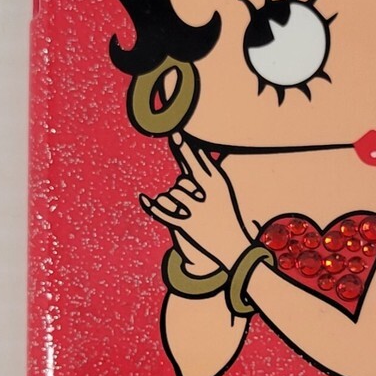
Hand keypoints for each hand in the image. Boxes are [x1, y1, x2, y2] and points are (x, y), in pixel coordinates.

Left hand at [139, 133, 250, 268]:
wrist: (232, 245)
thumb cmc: (224, 212)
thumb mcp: (220, 189)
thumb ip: (204, 169)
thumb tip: (189, 148)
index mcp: (216, 182)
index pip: (197, 159)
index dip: (184, 145)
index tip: (175, 130)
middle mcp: (207, 193)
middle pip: (182, 177)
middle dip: (182, 171)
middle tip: (178, 144)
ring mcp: (196, 209)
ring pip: (170, 195)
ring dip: (173, 203)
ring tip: (189, 214)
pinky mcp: (186, 224)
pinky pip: (163, 212)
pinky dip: (151, 207)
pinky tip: (143, 198)